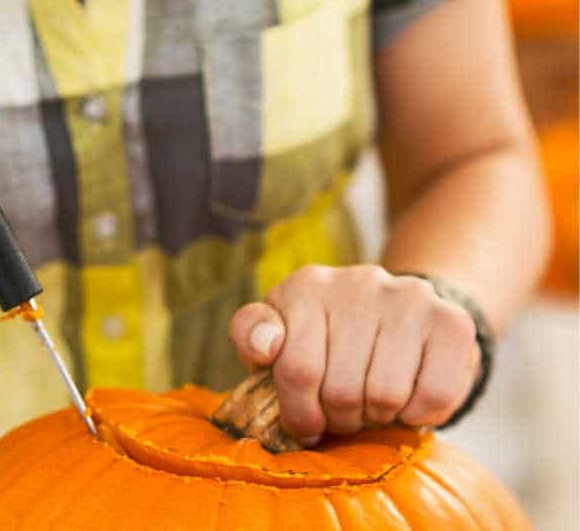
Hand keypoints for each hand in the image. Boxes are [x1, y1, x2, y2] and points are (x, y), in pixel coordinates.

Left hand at [229, 265, 479, 445]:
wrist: (398, 317)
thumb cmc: (326, 340)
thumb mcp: (280, 334)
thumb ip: (253, 336)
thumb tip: (265, 345)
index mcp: (306, 286)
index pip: (298, 369)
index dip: (300, 413)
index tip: (306, 423)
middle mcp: (358, 282)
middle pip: (342, 389)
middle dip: (339, 419)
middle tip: (343, 414)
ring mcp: (409, 297)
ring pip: (386, 395)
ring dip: (376, 418)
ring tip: (371, 405)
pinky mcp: (452, 321)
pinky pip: (433, 396)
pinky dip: (418, 416)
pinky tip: (406, 400)